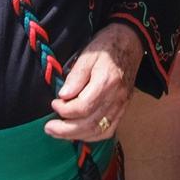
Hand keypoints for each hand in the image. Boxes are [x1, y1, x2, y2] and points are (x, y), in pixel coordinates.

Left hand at [46, 22, 143, 140]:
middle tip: (49, 128)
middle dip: (66, 130)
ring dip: (76, 135)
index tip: (54, 103)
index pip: (84, 106)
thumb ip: (76, 76)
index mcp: (107, 82)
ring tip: (58, 133)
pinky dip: (92, 136)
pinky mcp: (123, 109)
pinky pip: (108, 130)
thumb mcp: (87, 54)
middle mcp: (116, 98)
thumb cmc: (106, 47)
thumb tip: (63, 96)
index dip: (65, 110)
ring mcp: (121, 106)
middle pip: (91, 124)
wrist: (130, 43)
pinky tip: (78, 133)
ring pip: (99, 131)